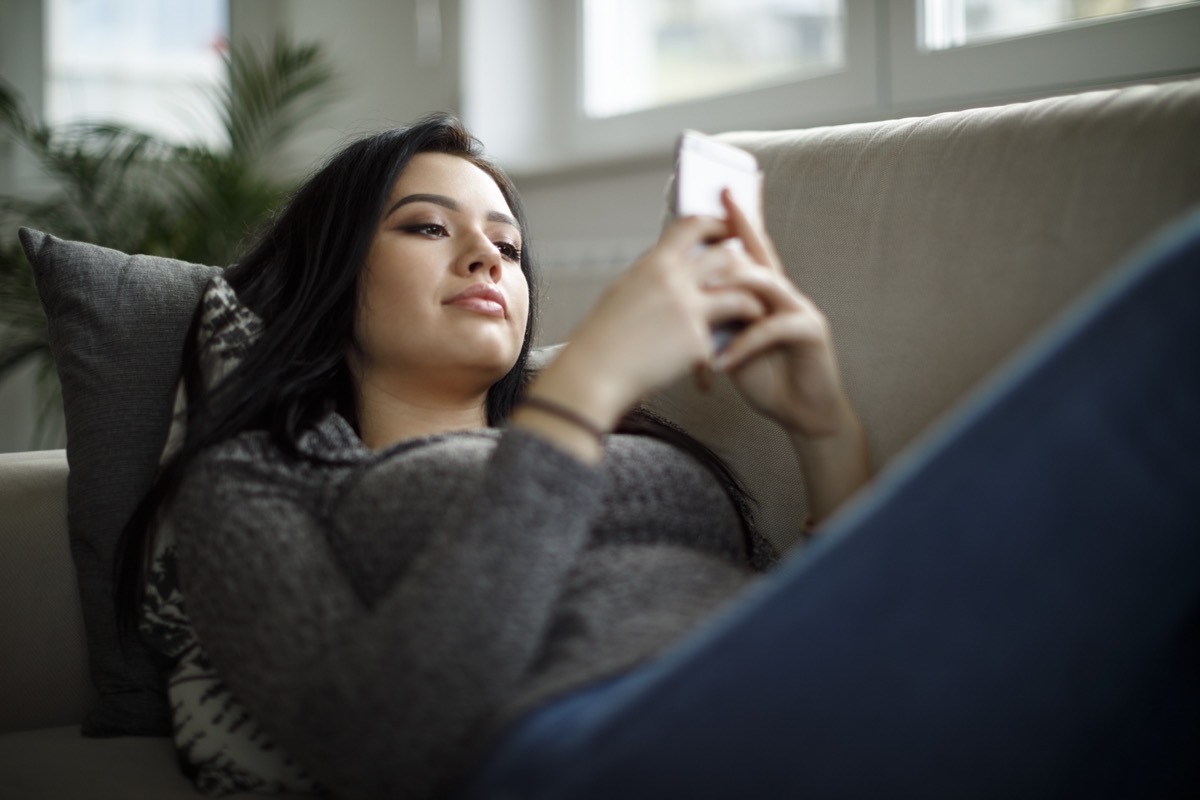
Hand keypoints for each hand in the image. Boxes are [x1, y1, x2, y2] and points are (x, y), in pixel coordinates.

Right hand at [532, 213, 766, 430]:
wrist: (596, 372)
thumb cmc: (602, 337)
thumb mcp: (623, 291)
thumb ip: (652, 276)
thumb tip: (667, 264)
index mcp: (654, 264)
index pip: (692, 225)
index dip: (716, 223)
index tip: (727, 229)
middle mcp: (674, 281)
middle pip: (727, 256)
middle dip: (745, 263)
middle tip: (753, 272)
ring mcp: (689, 311)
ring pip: (741, 294)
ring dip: (753, 302)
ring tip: (755, 311)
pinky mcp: (697, 342)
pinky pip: (724, 338)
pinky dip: (726, 348)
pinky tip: (723, 359)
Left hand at [706, 190, 857, 439]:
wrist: (801, 412)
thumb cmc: (764, 375)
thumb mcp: (729, 341)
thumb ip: (714, 314)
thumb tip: (680, 295)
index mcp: (763, 290)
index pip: (749, 246)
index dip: (737, 217)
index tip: (720, 189)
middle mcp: (783, 291)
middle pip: (759, 253)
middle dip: (738, 231)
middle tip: (715, 209)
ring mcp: (799, 308)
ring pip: (764, 284)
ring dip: (728, 294)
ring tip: (701, 299)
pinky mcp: (810, 332)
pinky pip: (772, 328)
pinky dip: (743, 345)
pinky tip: (721, 361)